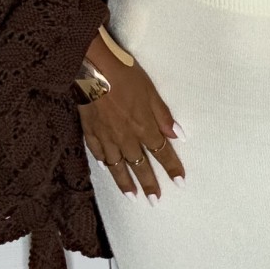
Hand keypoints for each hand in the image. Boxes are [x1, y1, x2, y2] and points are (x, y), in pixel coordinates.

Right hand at [78, 36, 185, 203]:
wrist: (93, 68)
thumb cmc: (124, 74)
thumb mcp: (150, 91)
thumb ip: (163, 116)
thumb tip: (178, 135)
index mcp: (143, 126)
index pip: (161, 152)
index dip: (171, 168)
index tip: (179, 182)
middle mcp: (125, 137)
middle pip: (140, 165)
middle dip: (149, 183)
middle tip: (155, 200)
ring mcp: (106, 136)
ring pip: (117, 165)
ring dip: (126, 182)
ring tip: (132, 196)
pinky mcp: (90, 131)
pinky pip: (98, 152)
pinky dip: (103, 162)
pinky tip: (106, 168)